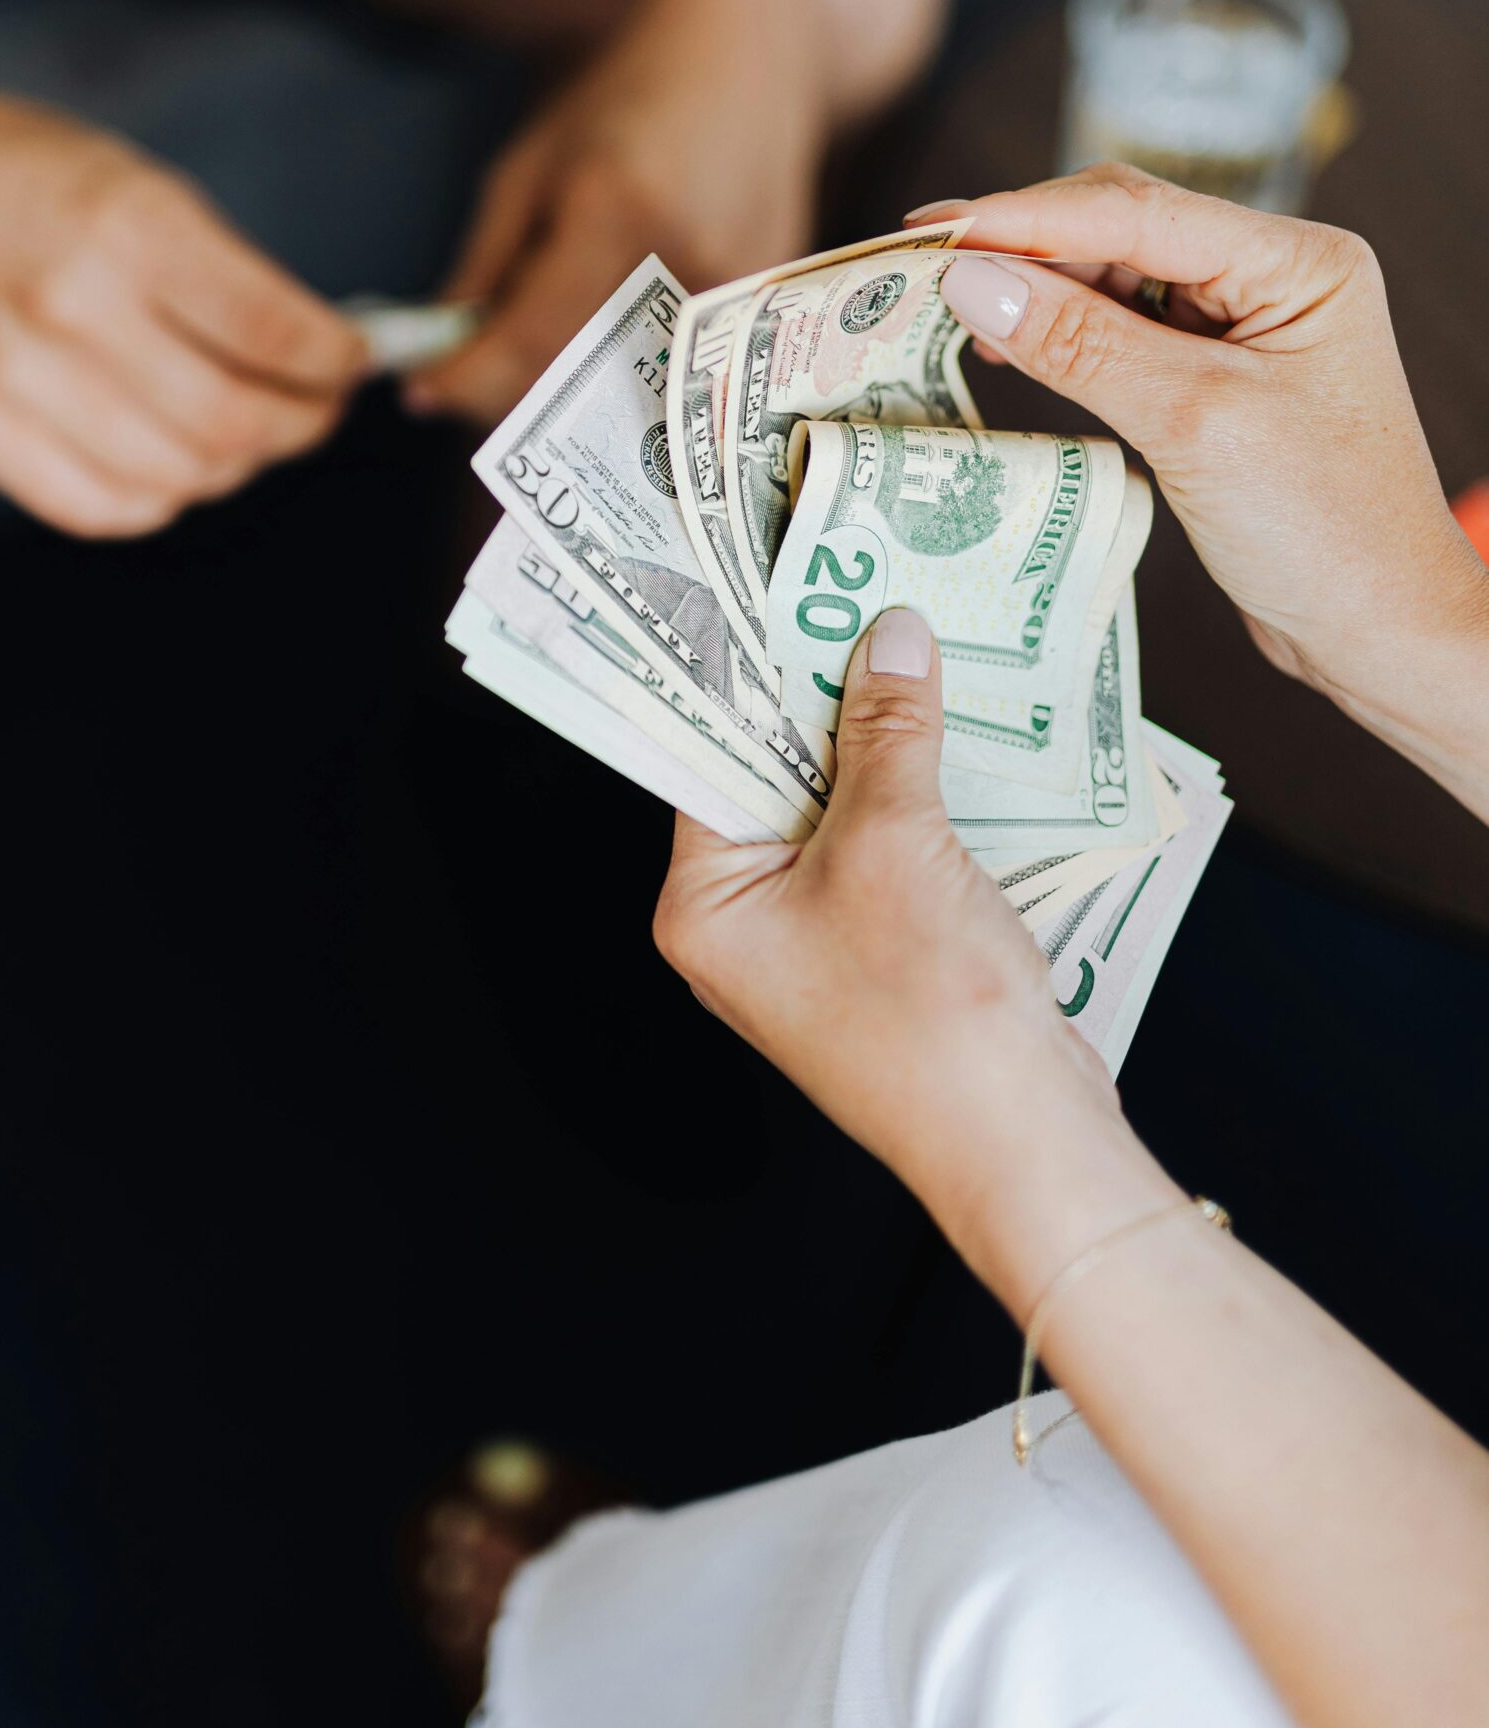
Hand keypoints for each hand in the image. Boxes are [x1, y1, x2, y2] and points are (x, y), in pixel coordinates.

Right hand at [0, 69, 366, 536]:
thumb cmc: (27, 178)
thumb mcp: (143, 185)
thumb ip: (231, 275)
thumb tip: (325, 355)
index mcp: (131, 227)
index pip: (274, 332)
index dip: (336, 363)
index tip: (353, 363)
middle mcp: (73, 305)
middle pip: (234, 422)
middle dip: (300, 425)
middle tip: (314, 410)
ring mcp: (16, 375)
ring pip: (179, 475)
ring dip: (235, 465)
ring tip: (242, 431)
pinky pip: (103, 507)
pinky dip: (161, 496)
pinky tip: (171, 458)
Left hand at [405, 0, 821, 423]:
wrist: (749, 58)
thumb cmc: (626, 99)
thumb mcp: (532, 166)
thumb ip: (485, 266)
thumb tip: (442, 354)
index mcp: (617, 206)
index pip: (532, 335)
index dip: (470, 378)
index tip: (422, 393)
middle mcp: (685, 259)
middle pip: (581, 382)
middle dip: (511, 393)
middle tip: (469, 377)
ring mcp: (737, 290)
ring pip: (627, 387)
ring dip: (568, 389)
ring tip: (533, 344)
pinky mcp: (764, 306)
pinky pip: (674, 365)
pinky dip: (624, 363)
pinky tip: (606, 323)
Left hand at [653, 606, 1135, 1296]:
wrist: (1022, 1138)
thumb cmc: (931, 1008)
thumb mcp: (898, 842)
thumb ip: (887, 731)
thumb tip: (889, 636)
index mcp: (704, 906)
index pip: (707, 756)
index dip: (746, 671)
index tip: (776, 590)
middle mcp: (743, 925)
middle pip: (775, 776)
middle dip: (825, 697)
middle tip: (860, 596)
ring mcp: (813, 941)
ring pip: (839, 809)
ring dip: (882, 742)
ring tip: (918, 642)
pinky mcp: (881, 950)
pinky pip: (886, 847)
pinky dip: (919, 795)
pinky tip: (959, 731)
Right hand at [916, 164, 1488, 798]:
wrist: (1382, 632)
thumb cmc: (1325, 532)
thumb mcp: (1194, 426)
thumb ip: (1081, 345)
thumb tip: (970, 281)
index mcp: (1296, 261)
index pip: (1138, 211)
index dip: (1023, 217)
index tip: (930, 234)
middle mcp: (1273, 275)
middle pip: (1120, 227)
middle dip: (1019, 244)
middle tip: (913, 266)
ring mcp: (1245, 324)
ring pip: (1112, 276)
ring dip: (1031, 288)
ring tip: (941, 304)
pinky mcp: (1216, 376)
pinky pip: (1120, 331)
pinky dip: (1058, 334)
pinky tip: (1003, 345)